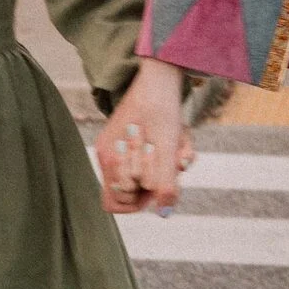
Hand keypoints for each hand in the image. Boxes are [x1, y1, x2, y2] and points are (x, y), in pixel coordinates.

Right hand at [97, 59, 192, 215]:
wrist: (162, 75)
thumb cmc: (162, 109)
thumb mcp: (167, 147)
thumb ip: (165, 182)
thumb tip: (163, 213)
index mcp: (109, 158)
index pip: (114, 204)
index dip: (138, 201)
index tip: (158, 184)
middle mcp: (109, 155)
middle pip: (131, 191)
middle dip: (158, 181)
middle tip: (174, 162)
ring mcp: (118, 147)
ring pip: (144, 176)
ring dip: (168, 167)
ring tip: (180, 148)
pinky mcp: (131, 139)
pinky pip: (147, 160)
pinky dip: (168, 155)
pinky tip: (179, 141)